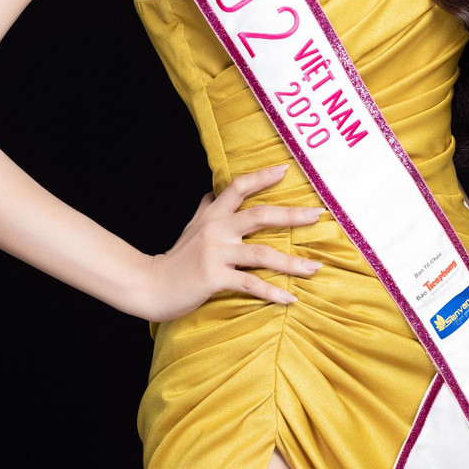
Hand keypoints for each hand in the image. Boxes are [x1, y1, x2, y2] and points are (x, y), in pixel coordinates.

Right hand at [141, 163, 324, 322]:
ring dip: (292, 262)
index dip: (262, 177)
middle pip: (260, 216)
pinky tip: (290, 298)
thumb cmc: (175, 258)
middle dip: (292, 215)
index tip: (286, 169)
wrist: (150, 285)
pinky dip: (272, 292)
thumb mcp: (191, 227)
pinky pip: (250, 284)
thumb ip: (206, 209)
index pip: (239, 187)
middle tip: (318, 215)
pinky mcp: (214, 277)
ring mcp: (215, 254)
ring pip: (261, 254)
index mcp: (213, 215)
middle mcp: (216, 230)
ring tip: (314, 268)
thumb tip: (215, 191)